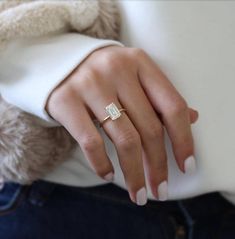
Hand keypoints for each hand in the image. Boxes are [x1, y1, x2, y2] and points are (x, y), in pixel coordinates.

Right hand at [46, 46, 198, 204]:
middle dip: (158, 166)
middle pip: (149, 128)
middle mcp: (117, 70)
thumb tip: (193, 118)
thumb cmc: (105, 76)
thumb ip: (160, 98)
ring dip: (134, 174)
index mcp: (140, 63)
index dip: (184, 140)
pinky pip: (91, 142)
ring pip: (124, 139)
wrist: (60, 63)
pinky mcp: (66, 100)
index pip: (172, 106)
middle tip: (160, 190)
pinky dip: (102, 164)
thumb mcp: (135, 78)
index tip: (187, 167)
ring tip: (139, 193)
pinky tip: (109, 175)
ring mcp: (90, 85)